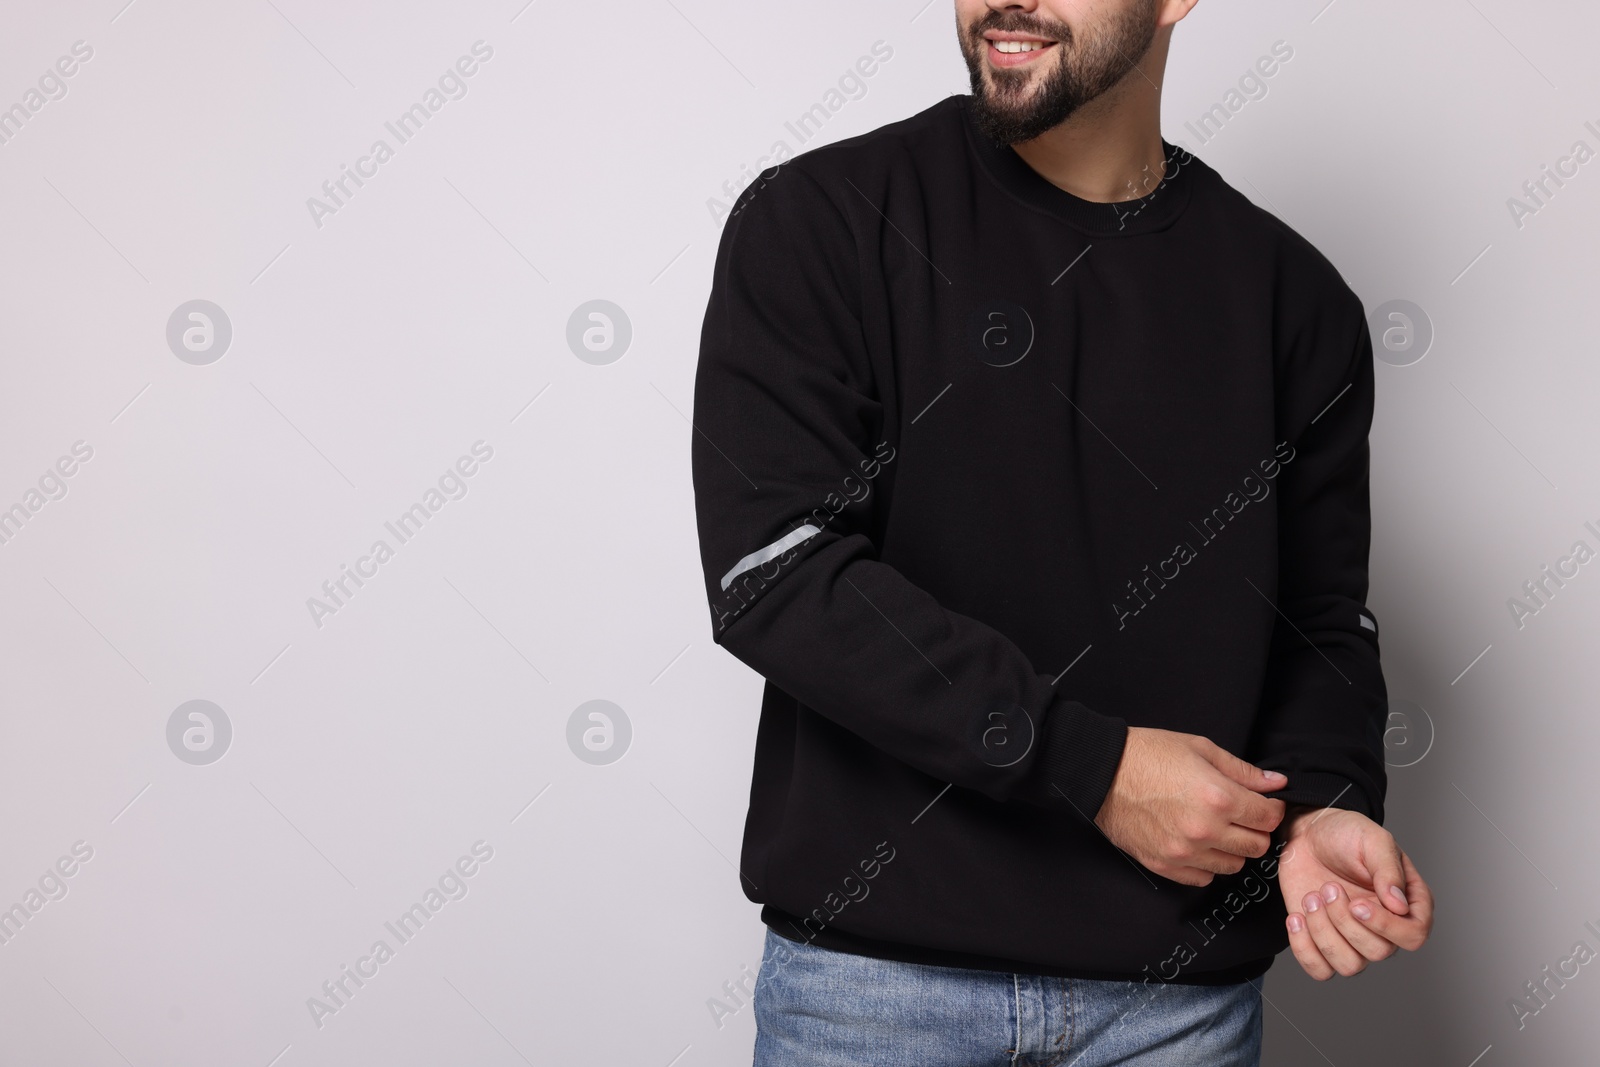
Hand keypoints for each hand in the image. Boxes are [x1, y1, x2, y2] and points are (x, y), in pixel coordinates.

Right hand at [1093, 727, 1286, 886]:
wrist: (1101, 771)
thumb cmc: (1148, 755)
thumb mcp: (1200, 749)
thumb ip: (1243, 770)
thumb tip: (1276, 784)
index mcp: (1219, 798)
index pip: (1269, 818)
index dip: (1271, 808)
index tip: (1263, 803)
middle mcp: (1205, 830)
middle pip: (1256, 846)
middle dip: (1255, 830)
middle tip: (1241, 815)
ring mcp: (1184, 852)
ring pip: (1233, 866)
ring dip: (1232, 849)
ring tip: (1216, 828)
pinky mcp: (1165, 865)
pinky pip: (1204, 877)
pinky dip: (1206, 863)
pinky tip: (1196, 842)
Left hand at [1278, 805, 1433, 978]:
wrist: (1306, 833)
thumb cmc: (1345, 833)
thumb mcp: (1372, 839)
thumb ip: (1388, 870)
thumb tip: (1399, 906)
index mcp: (1408, 902)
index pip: (1413, 935)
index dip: (1386, 927)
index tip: (1357, 904)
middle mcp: (1384, 926)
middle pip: (1378, 952)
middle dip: (1345, 921)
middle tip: (1328, 887)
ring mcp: (1353, 937)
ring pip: (1349, 966)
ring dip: (1324, 934)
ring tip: (1311, 898)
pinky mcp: (1323, 941)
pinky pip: (1320, 970)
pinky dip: (1304, 949)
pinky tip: (1296, 917)